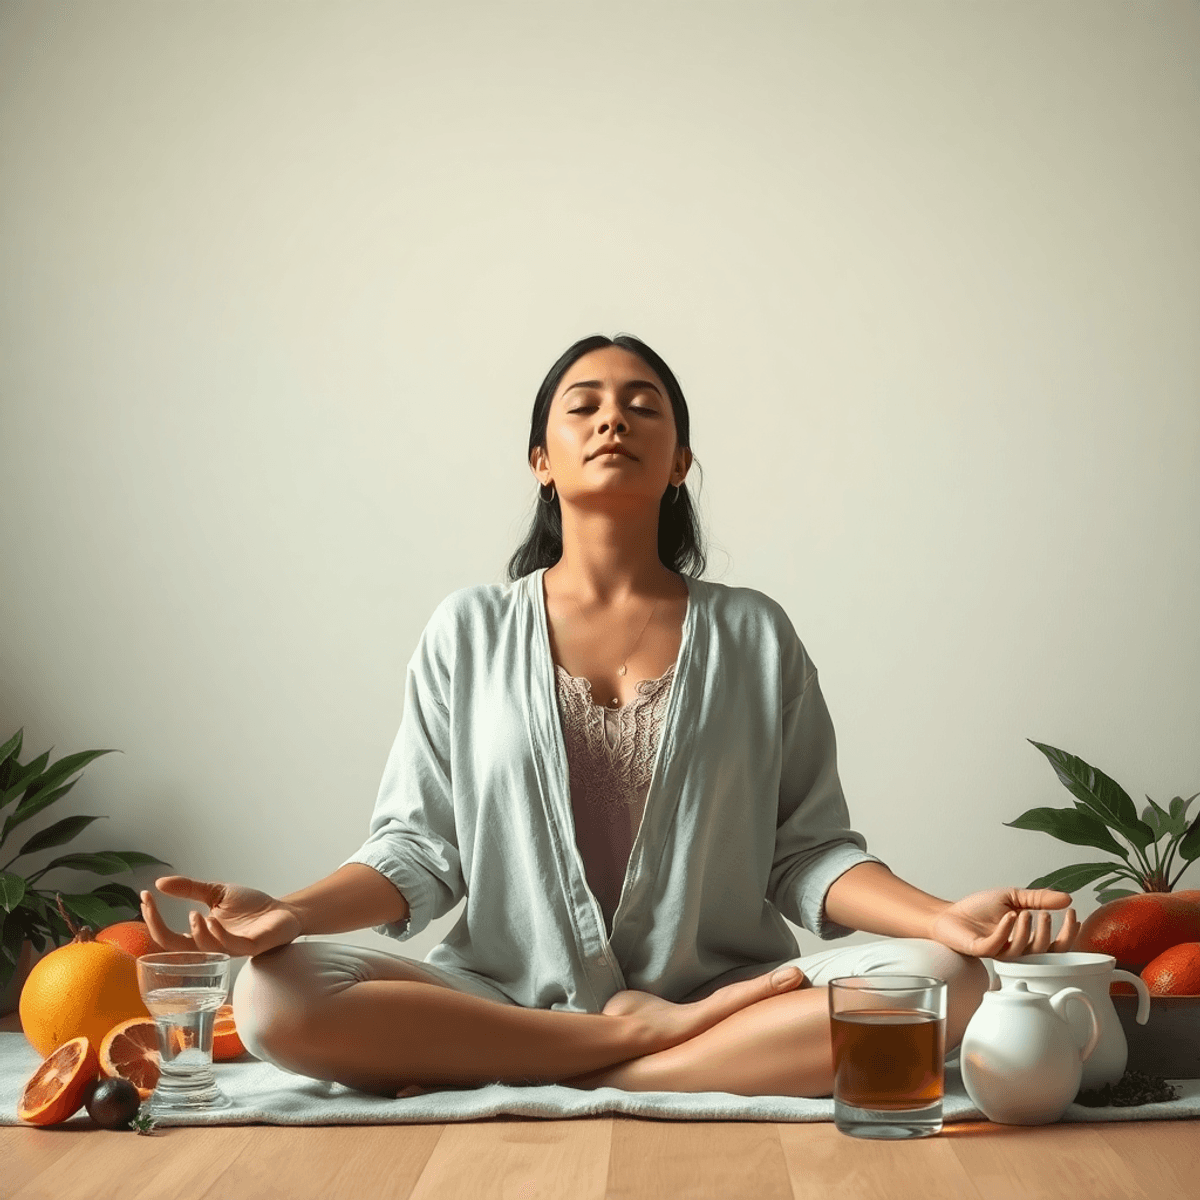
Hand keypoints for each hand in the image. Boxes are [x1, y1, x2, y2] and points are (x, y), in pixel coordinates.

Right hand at [141, 875, 302, 958]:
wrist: (283, 910)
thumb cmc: (251, 906)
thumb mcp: (216, 893)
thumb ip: (190, 889)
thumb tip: (159, 883)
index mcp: (201, 934)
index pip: (167, 935)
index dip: (153, 918)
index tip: (144, 896)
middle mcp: (212, 945)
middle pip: (176, 947)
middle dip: (158, 927)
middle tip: (149, 905)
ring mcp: (231, 947)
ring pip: (204, 949)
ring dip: (196, 933)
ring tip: (194, 914)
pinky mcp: (251, 946)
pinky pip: (231, 945)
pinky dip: (218, 934)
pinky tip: (211, 921)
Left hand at [929, 887, 1080, 959]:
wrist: (949, 913)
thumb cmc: (978, 909)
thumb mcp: (1013, 898)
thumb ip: (1039, 899)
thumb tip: (1067, 898)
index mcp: (1026, 940)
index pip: (1056, 946)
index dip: (1068, 934)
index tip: (1072, 915)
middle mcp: (1016, 950)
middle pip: (1043, 954)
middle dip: (1049, 935)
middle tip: (1047, 915)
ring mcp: (999, 951)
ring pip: (1022, 951)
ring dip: (1027, 931)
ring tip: (1026, 913)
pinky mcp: (981, 949)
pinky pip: (998, 945)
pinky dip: (1006, 930)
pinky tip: (1010, 916)